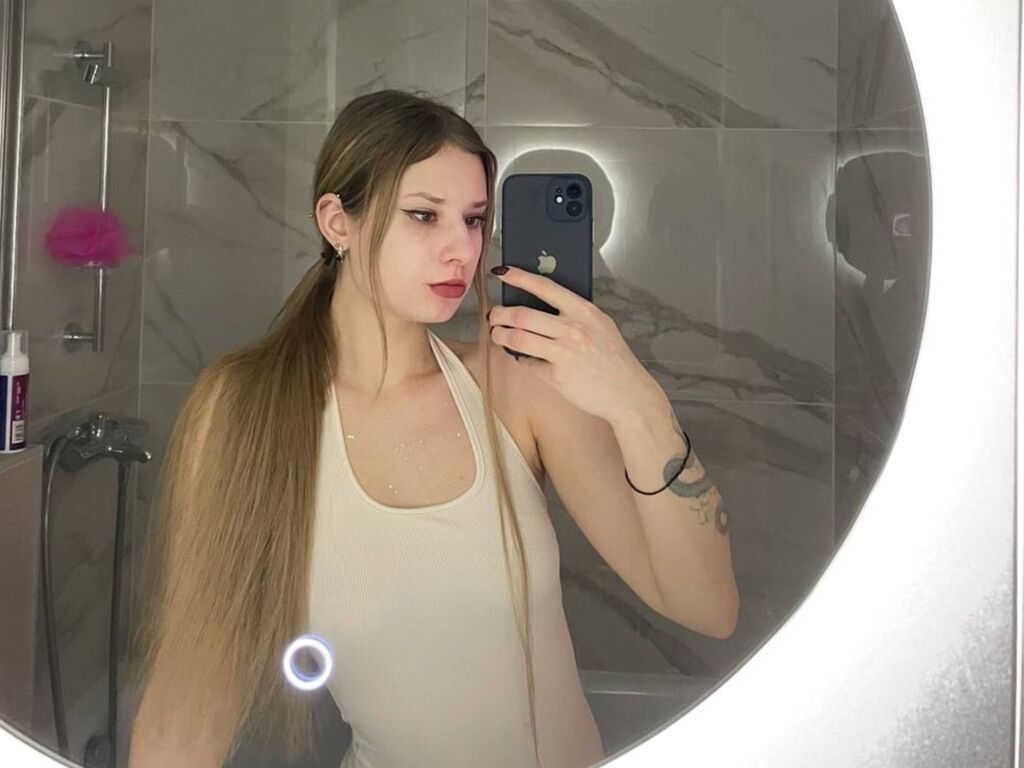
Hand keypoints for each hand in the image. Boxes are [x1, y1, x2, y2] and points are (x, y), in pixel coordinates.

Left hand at [488, 266, 660, 425]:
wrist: (627, 392)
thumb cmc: (613, 359)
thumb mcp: (600, 325)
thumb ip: (575, 314)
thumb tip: (541, 305)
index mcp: (584, 311)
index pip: (545, 287)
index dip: (519, 278)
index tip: (502, 273)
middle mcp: (573, 329)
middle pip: (521, 315)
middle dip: (500, 314)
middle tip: (494, 316)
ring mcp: (564, 353)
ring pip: (517, 338)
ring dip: (500, 336)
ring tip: (497, 335)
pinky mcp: (557, 376)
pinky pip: (528, 363)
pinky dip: (522, 359)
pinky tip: (525, 358)